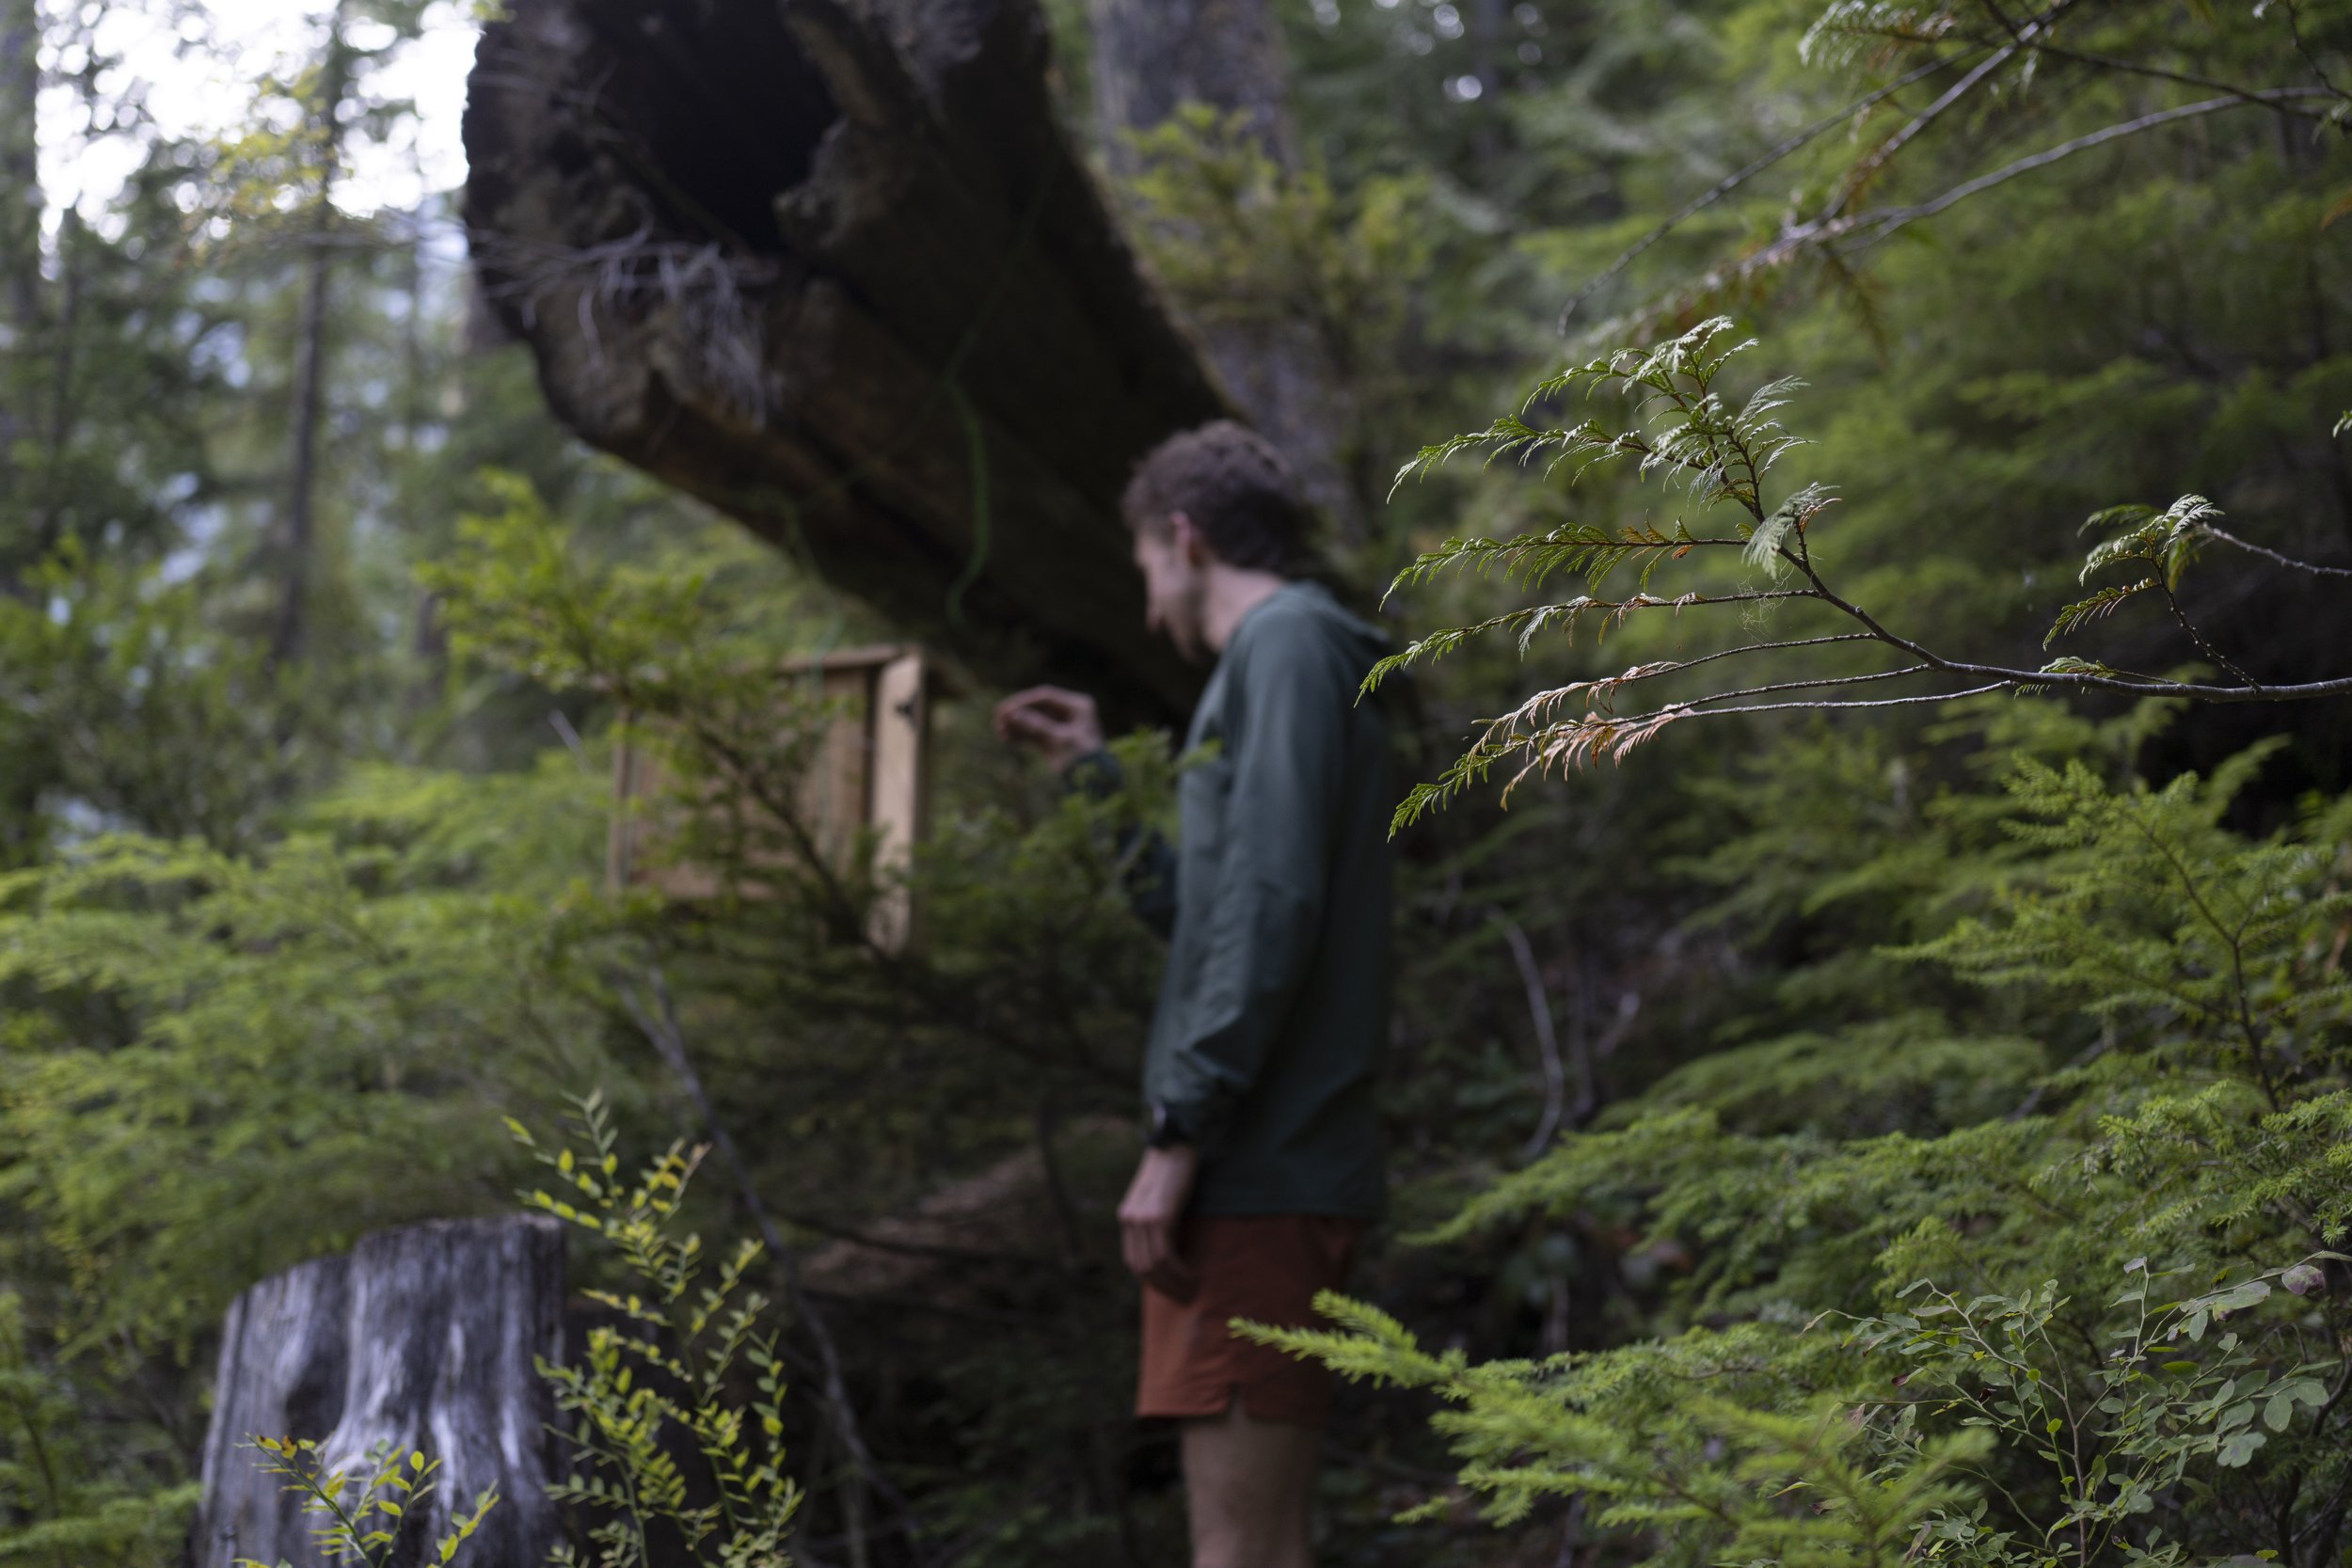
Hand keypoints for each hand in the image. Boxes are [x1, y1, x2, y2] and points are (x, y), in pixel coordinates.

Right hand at [992, 686, 1103, 772]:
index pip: (1046, 697)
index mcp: (1079, 706)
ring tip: (1000, 732)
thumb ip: (1035, 725)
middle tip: (997, 720)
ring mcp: (1063, 728)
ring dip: (1017, 725)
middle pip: (1038, 708)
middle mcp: (1072, 714)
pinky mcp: (1056, 742)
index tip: (1004, 710)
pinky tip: (1007, 739)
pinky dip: (1023, 736)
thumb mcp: (1059, 741)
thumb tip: (1011, 714)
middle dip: (1018, 714)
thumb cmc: (1083, 761)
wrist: (1096, 787)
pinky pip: (1036, 734)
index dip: (1023, 702)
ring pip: (1035, 721)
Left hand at [1118, 1144, 1199, 1298]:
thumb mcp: (1161, 1201)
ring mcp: (1141, 1218)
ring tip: (1192, 1291)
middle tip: (1185, 1298)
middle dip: (1164, 1288)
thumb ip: (1160, 1224)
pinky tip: (1192, 1276)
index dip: (1154, 1281)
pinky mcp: (1158, 1216)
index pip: (1134, 1262)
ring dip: (1173, 1284)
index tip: (1174, 1290)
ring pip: (1153, 1266)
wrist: (1177, 1143)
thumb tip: (1173, 1255)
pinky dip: (1178, 1271)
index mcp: (1127, 1218)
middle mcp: (1129, 1220)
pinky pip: (1164, 1255)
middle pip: (1141, 1269)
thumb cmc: (1176, 1172)